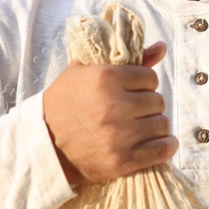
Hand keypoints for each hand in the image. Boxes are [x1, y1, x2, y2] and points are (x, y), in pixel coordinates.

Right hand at [42, 40, 176, 186]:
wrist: (43, 144)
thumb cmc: (63, 103)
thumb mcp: (85, 72)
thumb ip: (127, 58)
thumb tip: (162, 48)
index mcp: (106, 77)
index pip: (150, 78)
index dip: (142, 85)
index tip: (132, 92)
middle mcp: (115, 105)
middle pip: (157, 101)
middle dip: (147, 106)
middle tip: (133, 112)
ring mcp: (120, 135)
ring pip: (162, 124)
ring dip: (154, 126)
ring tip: (139, 128)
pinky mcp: (123, 160)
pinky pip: (162, 150)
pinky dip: (165, 147)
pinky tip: (156, 143)